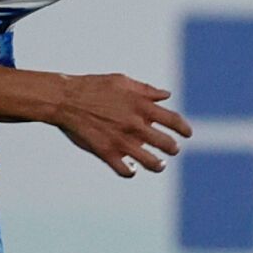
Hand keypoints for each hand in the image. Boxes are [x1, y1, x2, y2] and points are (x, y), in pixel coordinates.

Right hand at [54, 74, 191, 177]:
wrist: (65, 99)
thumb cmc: (93, 87)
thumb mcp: (122, 82)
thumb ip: (146, 90)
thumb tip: (166, 95)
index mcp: (141, 105)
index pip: (173, 120)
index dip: (184, 129)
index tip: (187, 134)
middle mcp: (135, 124)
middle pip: (167, 144)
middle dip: (173, 148)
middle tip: (172, 149)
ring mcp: (121, 140)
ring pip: (151, 162)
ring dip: (158, 165)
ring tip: (159, 164)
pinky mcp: (106, 152)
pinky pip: (125, 170)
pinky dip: (130, 171)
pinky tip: (131, 168)